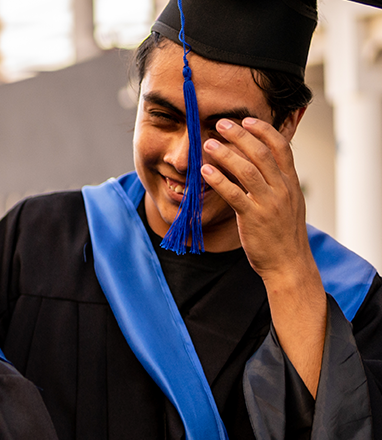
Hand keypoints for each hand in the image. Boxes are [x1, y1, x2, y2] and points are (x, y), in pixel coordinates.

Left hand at [201, 117, 327, 393]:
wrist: (287, 263)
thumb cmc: (281, 233)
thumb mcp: (287, 203)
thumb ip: (277, 183)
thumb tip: (261, 163)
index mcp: (291, 183)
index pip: (282, 148)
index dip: (264, 131)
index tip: (246, 119)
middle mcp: (283, 189)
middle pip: (262, 153)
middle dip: (240, 135)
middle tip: (220, 123)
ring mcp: (269, 203)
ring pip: (248, 170)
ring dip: (226, 154)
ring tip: (208, 144)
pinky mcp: (254, 218)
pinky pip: (234, 194)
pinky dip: (219, 180)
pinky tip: (204, 171)